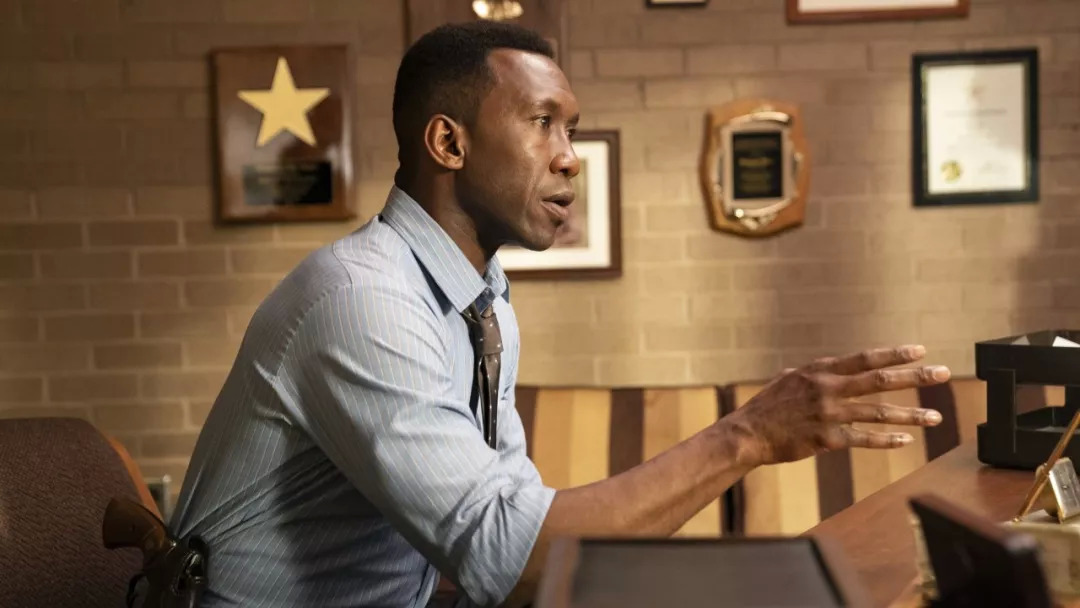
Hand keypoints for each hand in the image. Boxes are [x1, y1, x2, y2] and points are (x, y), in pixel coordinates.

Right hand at [725, 344, 949, 466]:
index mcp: (820, 370)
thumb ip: (817, 374)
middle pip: (879, 380)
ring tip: (935, 417)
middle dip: (914, 376)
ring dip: (910, 415)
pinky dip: (886, 440)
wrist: (748, 433)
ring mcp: (828, 414)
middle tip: (942, 373)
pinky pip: (863, 439)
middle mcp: (827, 389)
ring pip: (878, 413)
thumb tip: (835, 369)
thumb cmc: (769, 406)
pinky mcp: (826, 439)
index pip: (864, 358)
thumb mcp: (791, 380)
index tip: (920, 351)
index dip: (894, 354)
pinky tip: (906, 440)